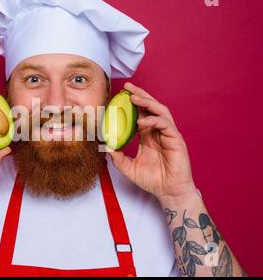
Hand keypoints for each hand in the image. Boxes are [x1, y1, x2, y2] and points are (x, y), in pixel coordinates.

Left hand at [108, 82, 196, 200]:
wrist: (168, 192)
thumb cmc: (152, 180)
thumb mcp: (129, 168)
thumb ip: (117, 158)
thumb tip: (105, 147)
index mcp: (148, 136)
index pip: (141, 114)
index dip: (132, 104)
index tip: (120, 95)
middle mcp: (158, 132)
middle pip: (151, 108)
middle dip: (140, 95)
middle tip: (128, 87)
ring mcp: (168, 135)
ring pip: (161, 111)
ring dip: (148, 103)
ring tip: (135, 98)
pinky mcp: (176, 140)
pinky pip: (166, 125)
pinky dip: (154, 120)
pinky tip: (142, 122)